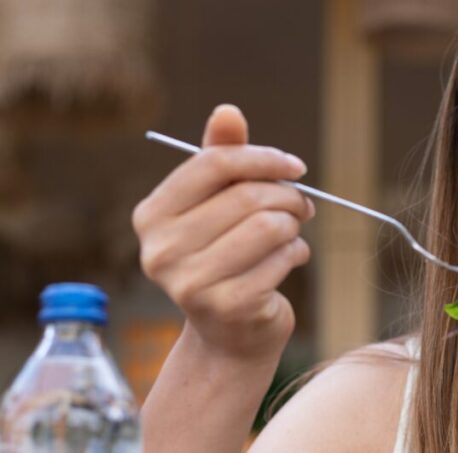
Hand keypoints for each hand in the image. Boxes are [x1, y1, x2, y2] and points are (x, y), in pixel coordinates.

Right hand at [133, 105, 314, 359]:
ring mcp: (191, 282)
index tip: (295, 166)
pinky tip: (292, 259)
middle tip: (304, 205)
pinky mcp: (228, 306)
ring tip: (294, 233)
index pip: (213, 164)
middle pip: (246, 196)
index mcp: (151, 216)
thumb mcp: (217, 207)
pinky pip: (282, 260)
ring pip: (269, 226)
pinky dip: (297, 254)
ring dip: (294, 226)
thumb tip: (228, 110)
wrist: (230, 335)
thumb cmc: (225, 258)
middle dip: (287, 196)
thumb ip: (220, 158)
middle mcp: (161, 250)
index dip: (262, 158)